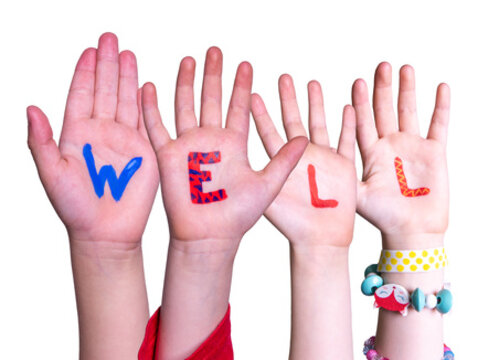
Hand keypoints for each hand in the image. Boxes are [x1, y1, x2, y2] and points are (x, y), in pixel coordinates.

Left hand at [27, 33, 157, 244]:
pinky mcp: (143, 151)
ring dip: (126, 76)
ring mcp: (122, 140)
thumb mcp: (51, 173)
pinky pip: (144, 120)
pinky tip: (144, 84)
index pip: (81, 94)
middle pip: (104, 89)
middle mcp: (98, 132)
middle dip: (107, 63)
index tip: (90, 50)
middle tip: (110, 38)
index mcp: (75, 134)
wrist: (105, 233)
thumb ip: (40, 141)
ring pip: (124, 99)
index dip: (85, 71)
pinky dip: (144, 101)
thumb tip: (30, 109)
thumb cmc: (74, 208)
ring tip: (127, 53)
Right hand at [140, 47, 306, 245]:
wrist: (211, 237)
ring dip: (185, 83)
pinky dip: (151, 108)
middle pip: (211, 99)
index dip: (242, 86)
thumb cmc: (239, 216)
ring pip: (185, 106)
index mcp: (234, 144)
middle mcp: (211, 141)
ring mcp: (188, 147)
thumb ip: (285, 160)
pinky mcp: (167, 157)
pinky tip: (149, 86)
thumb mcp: (269, 184)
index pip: (239, 107)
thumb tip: (305, 138)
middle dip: (213, 75)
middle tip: (216, 51)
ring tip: (189, 60)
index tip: (246, 64)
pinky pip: (157, 128)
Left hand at [252, 75, 356, 246]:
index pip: (268, 132)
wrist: (321, 240)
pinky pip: (347, 140)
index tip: (250, 92)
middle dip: (288, 99)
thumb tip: (234, 160)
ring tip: (312, 83)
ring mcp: (324, 160)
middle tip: (283, 78)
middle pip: (294, 122)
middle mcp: (302, 158)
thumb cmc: (294, 225)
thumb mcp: (270, 197)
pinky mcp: (344, 167)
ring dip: (316, 104)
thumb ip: (258, 176)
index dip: (261, 113)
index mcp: (282, 164)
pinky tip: (349, 105)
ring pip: (319, 124)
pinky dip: (348, 124)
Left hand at [353, 63, 449, 248]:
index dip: (361, 101)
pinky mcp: (434, 153)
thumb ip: (344, 176)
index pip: (363, 120)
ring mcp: (413, 146)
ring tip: (405, 68)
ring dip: (407, 90)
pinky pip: (438, 125)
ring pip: (409, 111)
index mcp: (371, 153)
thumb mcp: (357, 196)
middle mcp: (390, 145)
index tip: (358, 81)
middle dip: (383, 88)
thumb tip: (320, 163)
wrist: (413, 232)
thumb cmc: (384, 218)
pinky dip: (440, 107)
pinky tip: (441, 87)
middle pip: (385, 109)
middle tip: (382, 65)